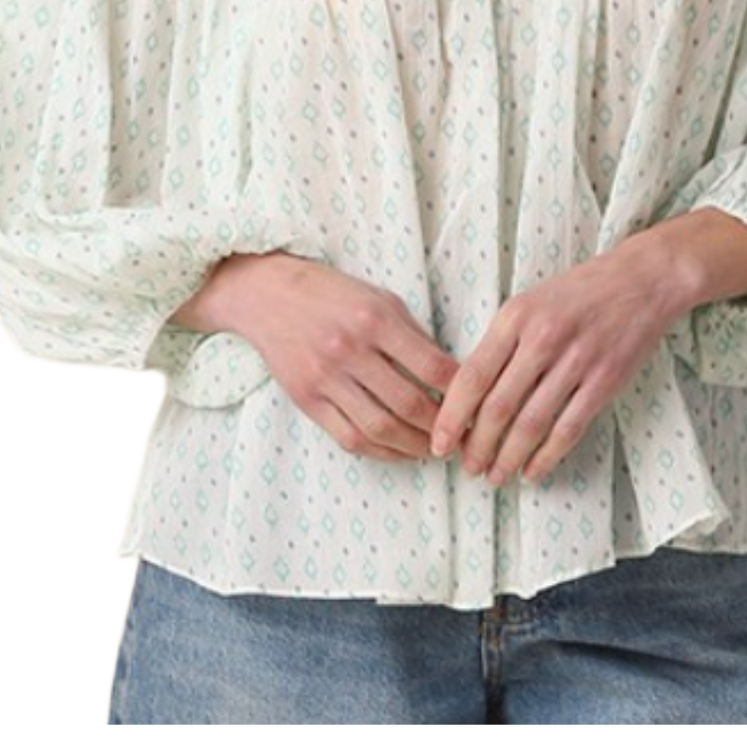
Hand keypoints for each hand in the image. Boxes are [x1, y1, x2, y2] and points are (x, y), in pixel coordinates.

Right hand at [241, 256, 461, 461]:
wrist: (268, 296)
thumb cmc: (333, 295)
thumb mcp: (381, 299)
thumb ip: (412, 335)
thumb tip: (450, 375)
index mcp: (376, 319)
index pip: (431, 365)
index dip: (461, 392)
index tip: (478, 404)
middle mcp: (350, 349)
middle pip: (409, 403)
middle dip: (442, 427)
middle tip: (461, 437)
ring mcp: (325, 378)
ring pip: (380, 427)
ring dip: (413, 446)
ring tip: (433, 450)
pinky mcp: (307, 399)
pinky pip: (349, 437)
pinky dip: (380, 451)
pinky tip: (398, 451)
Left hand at [429, 233, 684, 485]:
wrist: (643, 279)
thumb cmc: (579, 293)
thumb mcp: (529, 303)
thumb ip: (501, 344)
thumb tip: (468, 396)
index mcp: (515, 318)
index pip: (472, 377)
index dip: (451, 417)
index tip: (439, 444)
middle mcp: (543, 339)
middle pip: (498, 407)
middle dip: (477, 447)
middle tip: (467, 468)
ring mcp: (576, 361)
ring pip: (531, 424)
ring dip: (508, 458)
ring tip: (495, 476)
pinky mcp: (605, 380)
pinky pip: (568, 428)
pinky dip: (546, 456)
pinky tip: (532, 471)